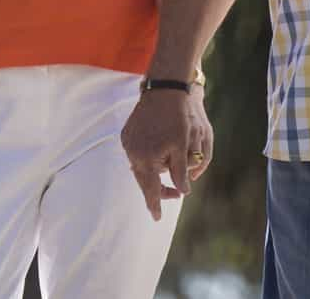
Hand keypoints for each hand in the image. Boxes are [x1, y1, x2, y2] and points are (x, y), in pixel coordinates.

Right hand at [119, 88, 208, 220]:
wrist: (163, 91)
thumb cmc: (176, 119)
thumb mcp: (183, 148)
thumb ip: (181, 173)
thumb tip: (183, 192)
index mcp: (147, 159)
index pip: (151, 189)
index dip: (155, 204)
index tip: (157, 218)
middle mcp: (133, 153)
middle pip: (143, 180)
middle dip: (156, 190)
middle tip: (173, 196)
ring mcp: (128, 143)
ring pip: (139, 167)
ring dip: (151, 174)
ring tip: (166, 176)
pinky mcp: (126, 134)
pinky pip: (135, 154)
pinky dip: (145, 160)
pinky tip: (155, 159)